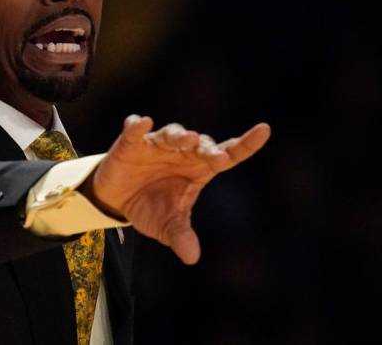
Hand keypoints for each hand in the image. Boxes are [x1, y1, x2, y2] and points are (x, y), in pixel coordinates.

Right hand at [89, 115, 270, 264]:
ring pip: (172, 134)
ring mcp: (157, 145)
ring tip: (187, 140)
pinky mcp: (131, 143)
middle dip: (208, 148)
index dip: (246, 143)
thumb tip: (191, 258)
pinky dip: (138, 126)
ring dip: (180, 136)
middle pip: (201, 144)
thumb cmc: (150, 207)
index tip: (264, 130)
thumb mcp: (166, 225)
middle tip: (217, 157)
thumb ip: (180, 235)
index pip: (228, 154)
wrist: (117, 200)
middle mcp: (182, 152)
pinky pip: (136, 130)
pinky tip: (143, 123)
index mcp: (198, 169)